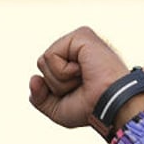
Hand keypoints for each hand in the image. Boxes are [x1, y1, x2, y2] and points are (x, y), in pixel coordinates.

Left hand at [29, 26, 143, 137]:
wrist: (109, 106)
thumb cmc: (90, 108)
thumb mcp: (57, 109)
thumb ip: (39, 97)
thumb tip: (33, 78)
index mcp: (72, 62)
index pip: (44, 71)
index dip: (52, 90)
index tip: (77, 92)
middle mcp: (76, 49)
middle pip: (41, 65)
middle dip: (55, 84)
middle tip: (80, 85)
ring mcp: (79, 40)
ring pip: (44, 60)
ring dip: (60, 79)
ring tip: (83, 78)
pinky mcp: (81, 35)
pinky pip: (50, 55)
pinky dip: (62, 71)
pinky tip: (82, 70)